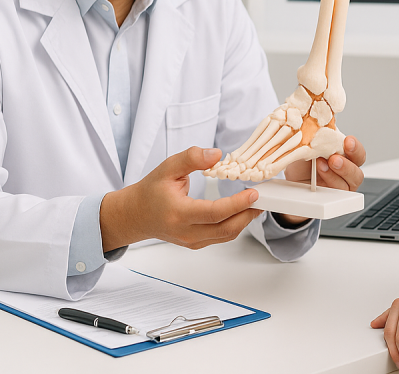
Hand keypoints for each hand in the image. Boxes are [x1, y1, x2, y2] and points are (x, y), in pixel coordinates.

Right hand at [101, 147, 262, 250]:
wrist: (135, 215)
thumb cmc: (151, 191)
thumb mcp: (167, 168)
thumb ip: (192, 158)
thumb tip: (217, 154)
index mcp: (178, 213)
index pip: (214, 212)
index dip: (237, 204)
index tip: (254, 193)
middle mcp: (186, 232)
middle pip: (225, 229)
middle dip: (248, 215)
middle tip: (263, 198)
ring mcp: (191, 241)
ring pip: (226, 235)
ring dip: (244, 221)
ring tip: (257, 203)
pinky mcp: (195, 243)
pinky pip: (220, 237)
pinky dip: (235, 225)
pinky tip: (243, 211)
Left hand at [275, 136, 366, 225]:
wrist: (289, 180)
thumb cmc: (301, 160)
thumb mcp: (308, 144)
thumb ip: (319, 136)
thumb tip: (322, 122)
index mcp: (344, 156)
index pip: (357, 153)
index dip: (355, 148)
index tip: (348, 141)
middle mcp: (345, 172)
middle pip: (357, 173)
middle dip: (347, 165)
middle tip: (334, 158)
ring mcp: (339, 187)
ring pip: (347, 186)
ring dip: (334, 176)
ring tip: (320, 166)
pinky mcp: (330, 199)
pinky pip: (335, 198)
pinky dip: (327, 188)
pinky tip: (317, 182)